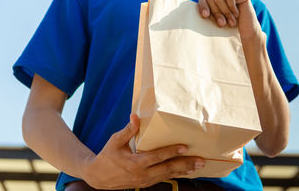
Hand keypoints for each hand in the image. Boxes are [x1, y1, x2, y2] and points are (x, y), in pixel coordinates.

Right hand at [82, 114, 204, 188]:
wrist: (98, 177)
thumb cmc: (106, 157)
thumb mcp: (114, 142)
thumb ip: (128, 130)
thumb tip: (136, 116)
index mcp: (135, 163)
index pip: (157, 157)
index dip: (171, 152)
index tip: (185, 148)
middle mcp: (142, 174)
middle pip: (167, 169)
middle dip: (185, 164)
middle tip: (201, 160)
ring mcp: (145, 181)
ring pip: (168, 175)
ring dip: (185, 170)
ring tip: (199, 166)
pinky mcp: (146, 183)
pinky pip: (165, 178)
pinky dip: (177, 174)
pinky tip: (187, 171)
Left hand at [198, 0, 264, 41]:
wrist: (246, 34)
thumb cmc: (229, 30)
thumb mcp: (214, 22)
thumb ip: (206, 14)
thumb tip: (194, 15)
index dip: (203, 6)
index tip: (205, 16)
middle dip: (216, 13)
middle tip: (222, 23)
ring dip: (225, 13)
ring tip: (231, 22)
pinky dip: (232, 8)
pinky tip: (237, 15)